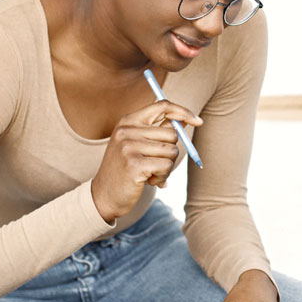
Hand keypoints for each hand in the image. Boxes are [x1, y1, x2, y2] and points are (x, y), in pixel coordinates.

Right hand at [91, 100, 201, 222]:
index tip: (198, 121)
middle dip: (171, 151)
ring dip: (167, 167)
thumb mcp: (138, 144)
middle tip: (156, 164)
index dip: (183, 112)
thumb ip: (159, 131)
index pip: (162, 106)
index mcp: (128, 121)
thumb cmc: (126, 169)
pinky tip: (149, 181)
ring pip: (172, 151)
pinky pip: (167, 166)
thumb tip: (187, 120)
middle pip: (172, 133)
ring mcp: (129, 146)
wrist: (104, 196)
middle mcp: (127, 130)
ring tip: (150, 173)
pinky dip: (163, 176)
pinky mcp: (134, 164)